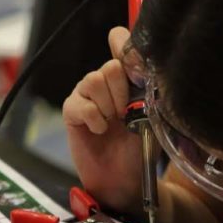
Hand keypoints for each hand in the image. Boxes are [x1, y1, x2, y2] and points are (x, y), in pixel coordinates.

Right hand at [63, 27, 142, 213]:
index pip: (121, 45)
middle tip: (125, 114)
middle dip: (122, 92)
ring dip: (108, 106)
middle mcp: (104, 82)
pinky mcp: (72, 111)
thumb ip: (145, 84)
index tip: (133, 68)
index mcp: (125, 78)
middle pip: (110, 66)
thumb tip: (139, 58)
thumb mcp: (150, 113)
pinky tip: (100, 130)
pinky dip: (94, 118)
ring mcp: (86, 95)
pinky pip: (81, 103)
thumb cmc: (139, 146)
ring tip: (113, 123)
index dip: (124, 47)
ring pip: (94, 80)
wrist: (124, 178)